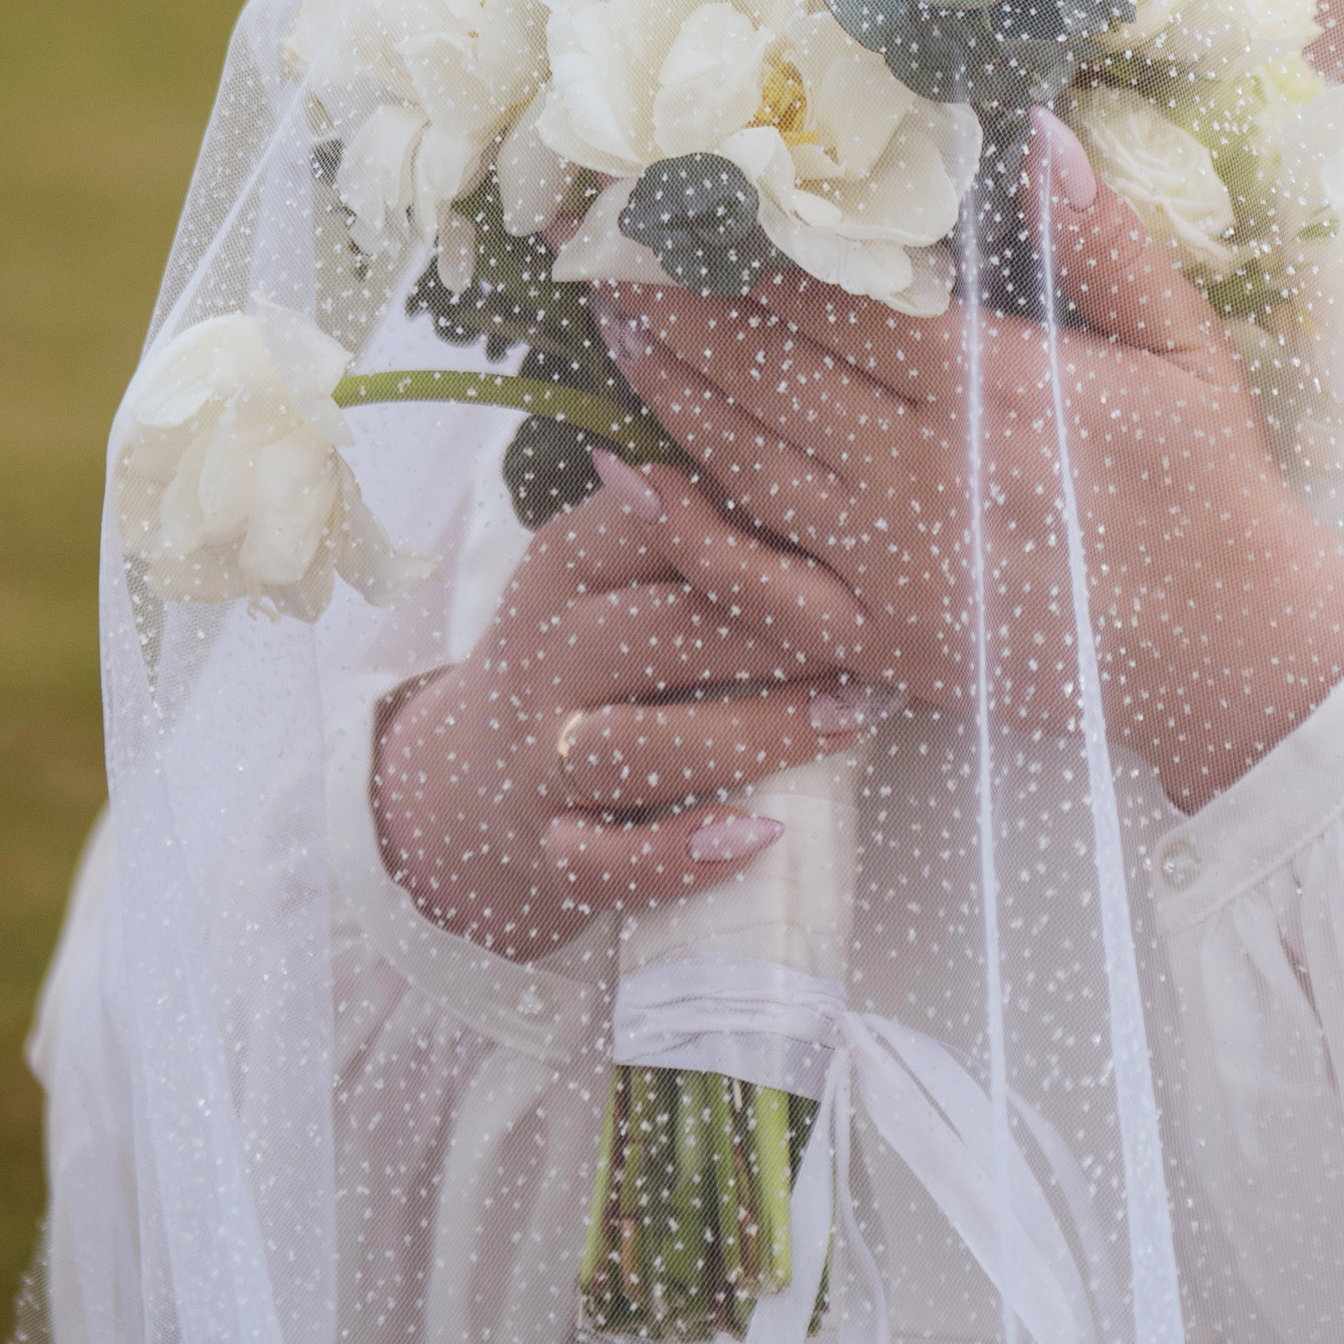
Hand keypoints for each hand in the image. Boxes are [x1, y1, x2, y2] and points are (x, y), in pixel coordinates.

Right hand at [370, 465, 891, 961]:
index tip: (851, 539)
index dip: (760, 531)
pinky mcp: (547, 846)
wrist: (471, 777)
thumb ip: (698, 526)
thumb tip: (833, 481)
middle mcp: (545, 652)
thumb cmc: (591, 650)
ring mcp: (539, 756)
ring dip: (754, 735)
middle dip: (778, 634)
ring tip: (848, 721)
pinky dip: (678, 855)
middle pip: (663, 632)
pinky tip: (760, 835)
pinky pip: (603, 862)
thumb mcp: (613, 569)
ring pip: (639, 748)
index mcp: (566, 563)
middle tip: (872, 638)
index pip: (657, 523)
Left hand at [599, 124, 1343, 814]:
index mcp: (997, 386)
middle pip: (772, 373)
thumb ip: (1100, 239)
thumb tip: (1032, 133)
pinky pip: (757, 585)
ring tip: (613, 326)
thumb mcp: (1183, 341)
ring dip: (670, 390)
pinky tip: (629, 475)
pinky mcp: (883, 640)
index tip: (691, 199)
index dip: (752, 251)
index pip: (838, 303)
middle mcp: (926, 473)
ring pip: (748, 463)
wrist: (1240, 651)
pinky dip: (686, 530)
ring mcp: (895, 564)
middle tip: (611, 248)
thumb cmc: (1213, 483)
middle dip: (685, 305)